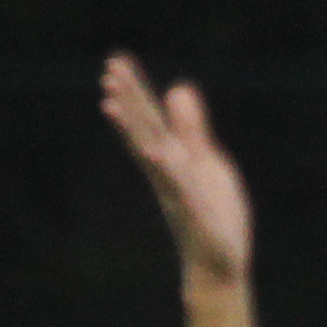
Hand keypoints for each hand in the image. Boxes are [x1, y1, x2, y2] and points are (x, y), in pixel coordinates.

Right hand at [101, 53, 253, 287]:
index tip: (115, 62)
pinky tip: (161, 157)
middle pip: (145, 133)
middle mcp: (168, 174)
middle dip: (129, 104)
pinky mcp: (198, 218)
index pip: (150, 121)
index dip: (135, 92)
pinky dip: (173, 176)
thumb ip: (191, 130)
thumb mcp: (206, 162)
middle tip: (108, 74)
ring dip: (134, 134)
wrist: (218, 264)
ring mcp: (180, 195)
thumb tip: (179, 87)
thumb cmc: (212, 212)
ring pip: (155, 160)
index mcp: (172, 159)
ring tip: (113, 107)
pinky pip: (184, 195)